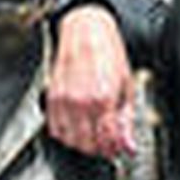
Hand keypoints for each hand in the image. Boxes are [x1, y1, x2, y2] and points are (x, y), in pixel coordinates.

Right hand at [48, 5, 137, 157]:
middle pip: (87, 145)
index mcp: (103, 99)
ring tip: (92, 134)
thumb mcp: (127, 86)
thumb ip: (126, 120)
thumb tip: (129, 145)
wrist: (85, 30)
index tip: (118, 148)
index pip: (107, 141)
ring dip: (82, 143)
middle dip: (100, 148)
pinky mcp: (51, 98)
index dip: (115, 149)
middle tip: (107, 142)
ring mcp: (63, 101)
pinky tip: (77, 126)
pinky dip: (66, 134)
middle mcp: (81, 102)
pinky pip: (54, 129)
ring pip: (69, 141)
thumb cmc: (107, 53)